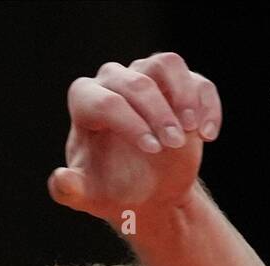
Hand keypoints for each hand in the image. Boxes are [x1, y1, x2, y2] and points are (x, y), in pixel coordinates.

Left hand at [48, 53, 220, 225]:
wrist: (146, 196)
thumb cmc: (110, 192)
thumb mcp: (87, 197)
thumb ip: (68, 190)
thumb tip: (61, 177)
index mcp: (86, 105)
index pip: (105, 101)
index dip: (129, 121)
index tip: (151, 149)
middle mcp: (113, 83)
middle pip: (136, 82)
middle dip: (157, 113)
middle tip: (172, 144)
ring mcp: (147, 79)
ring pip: (165, 64)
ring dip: (183, 94)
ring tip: (191, 128)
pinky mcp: (179, 86)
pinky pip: (197, 81)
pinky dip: (206, 104)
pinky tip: (208, 135)